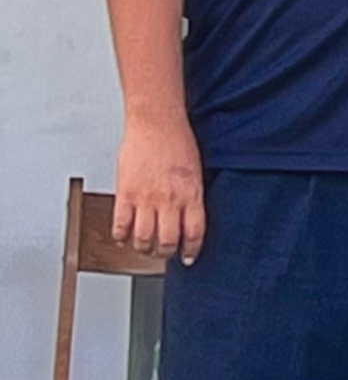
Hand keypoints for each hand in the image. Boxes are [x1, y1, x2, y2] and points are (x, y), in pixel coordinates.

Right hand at [111, 107, 204, 262]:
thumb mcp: (195, 172)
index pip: (194, 233)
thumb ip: (191, 196)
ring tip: (144, 247)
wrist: (156, 122)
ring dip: (143, 248)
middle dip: (165, 253)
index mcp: (192, 195)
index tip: (189, 258)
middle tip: (163, 253)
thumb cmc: (177, 141)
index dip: (192, 250)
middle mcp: (170, 199)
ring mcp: (146, 198)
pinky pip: (120, 224)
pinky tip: (123, 237)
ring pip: (143, 238)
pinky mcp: (125, 192)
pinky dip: (121, 236)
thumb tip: (189, 217)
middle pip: (167, 241)